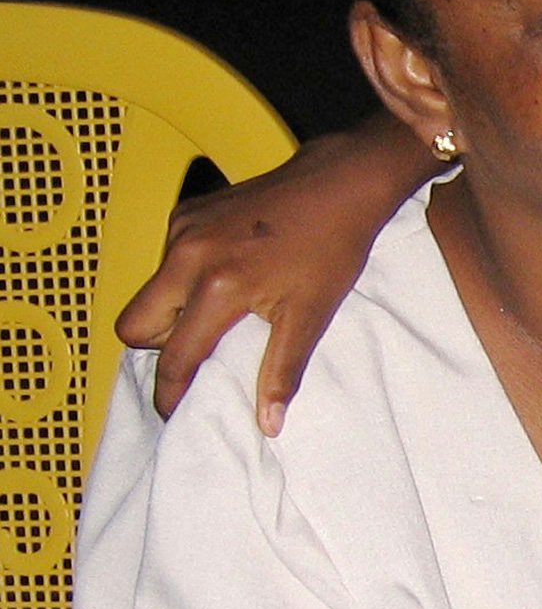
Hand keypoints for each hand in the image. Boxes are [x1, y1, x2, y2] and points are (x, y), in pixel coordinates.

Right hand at [115, 116, 423, 432]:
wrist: (339, 184)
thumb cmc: (332, 249)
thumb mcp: (311, 316)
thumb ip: (282, 371)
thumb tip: (268, 424)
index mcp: (218, 285)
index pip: (175, 355)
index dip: (171, 392)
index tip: (176, 411)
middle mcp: (188, 254)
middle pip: (134, 324)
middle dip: (159, 348)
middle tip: (198, 357)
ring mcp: (182, 228)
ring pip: (149, 291)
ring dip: (172, 313)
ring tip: (219, 318)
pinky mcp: (186, 211)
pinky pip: (166, 261)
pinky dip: (183, 280)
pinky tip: (225, 279)